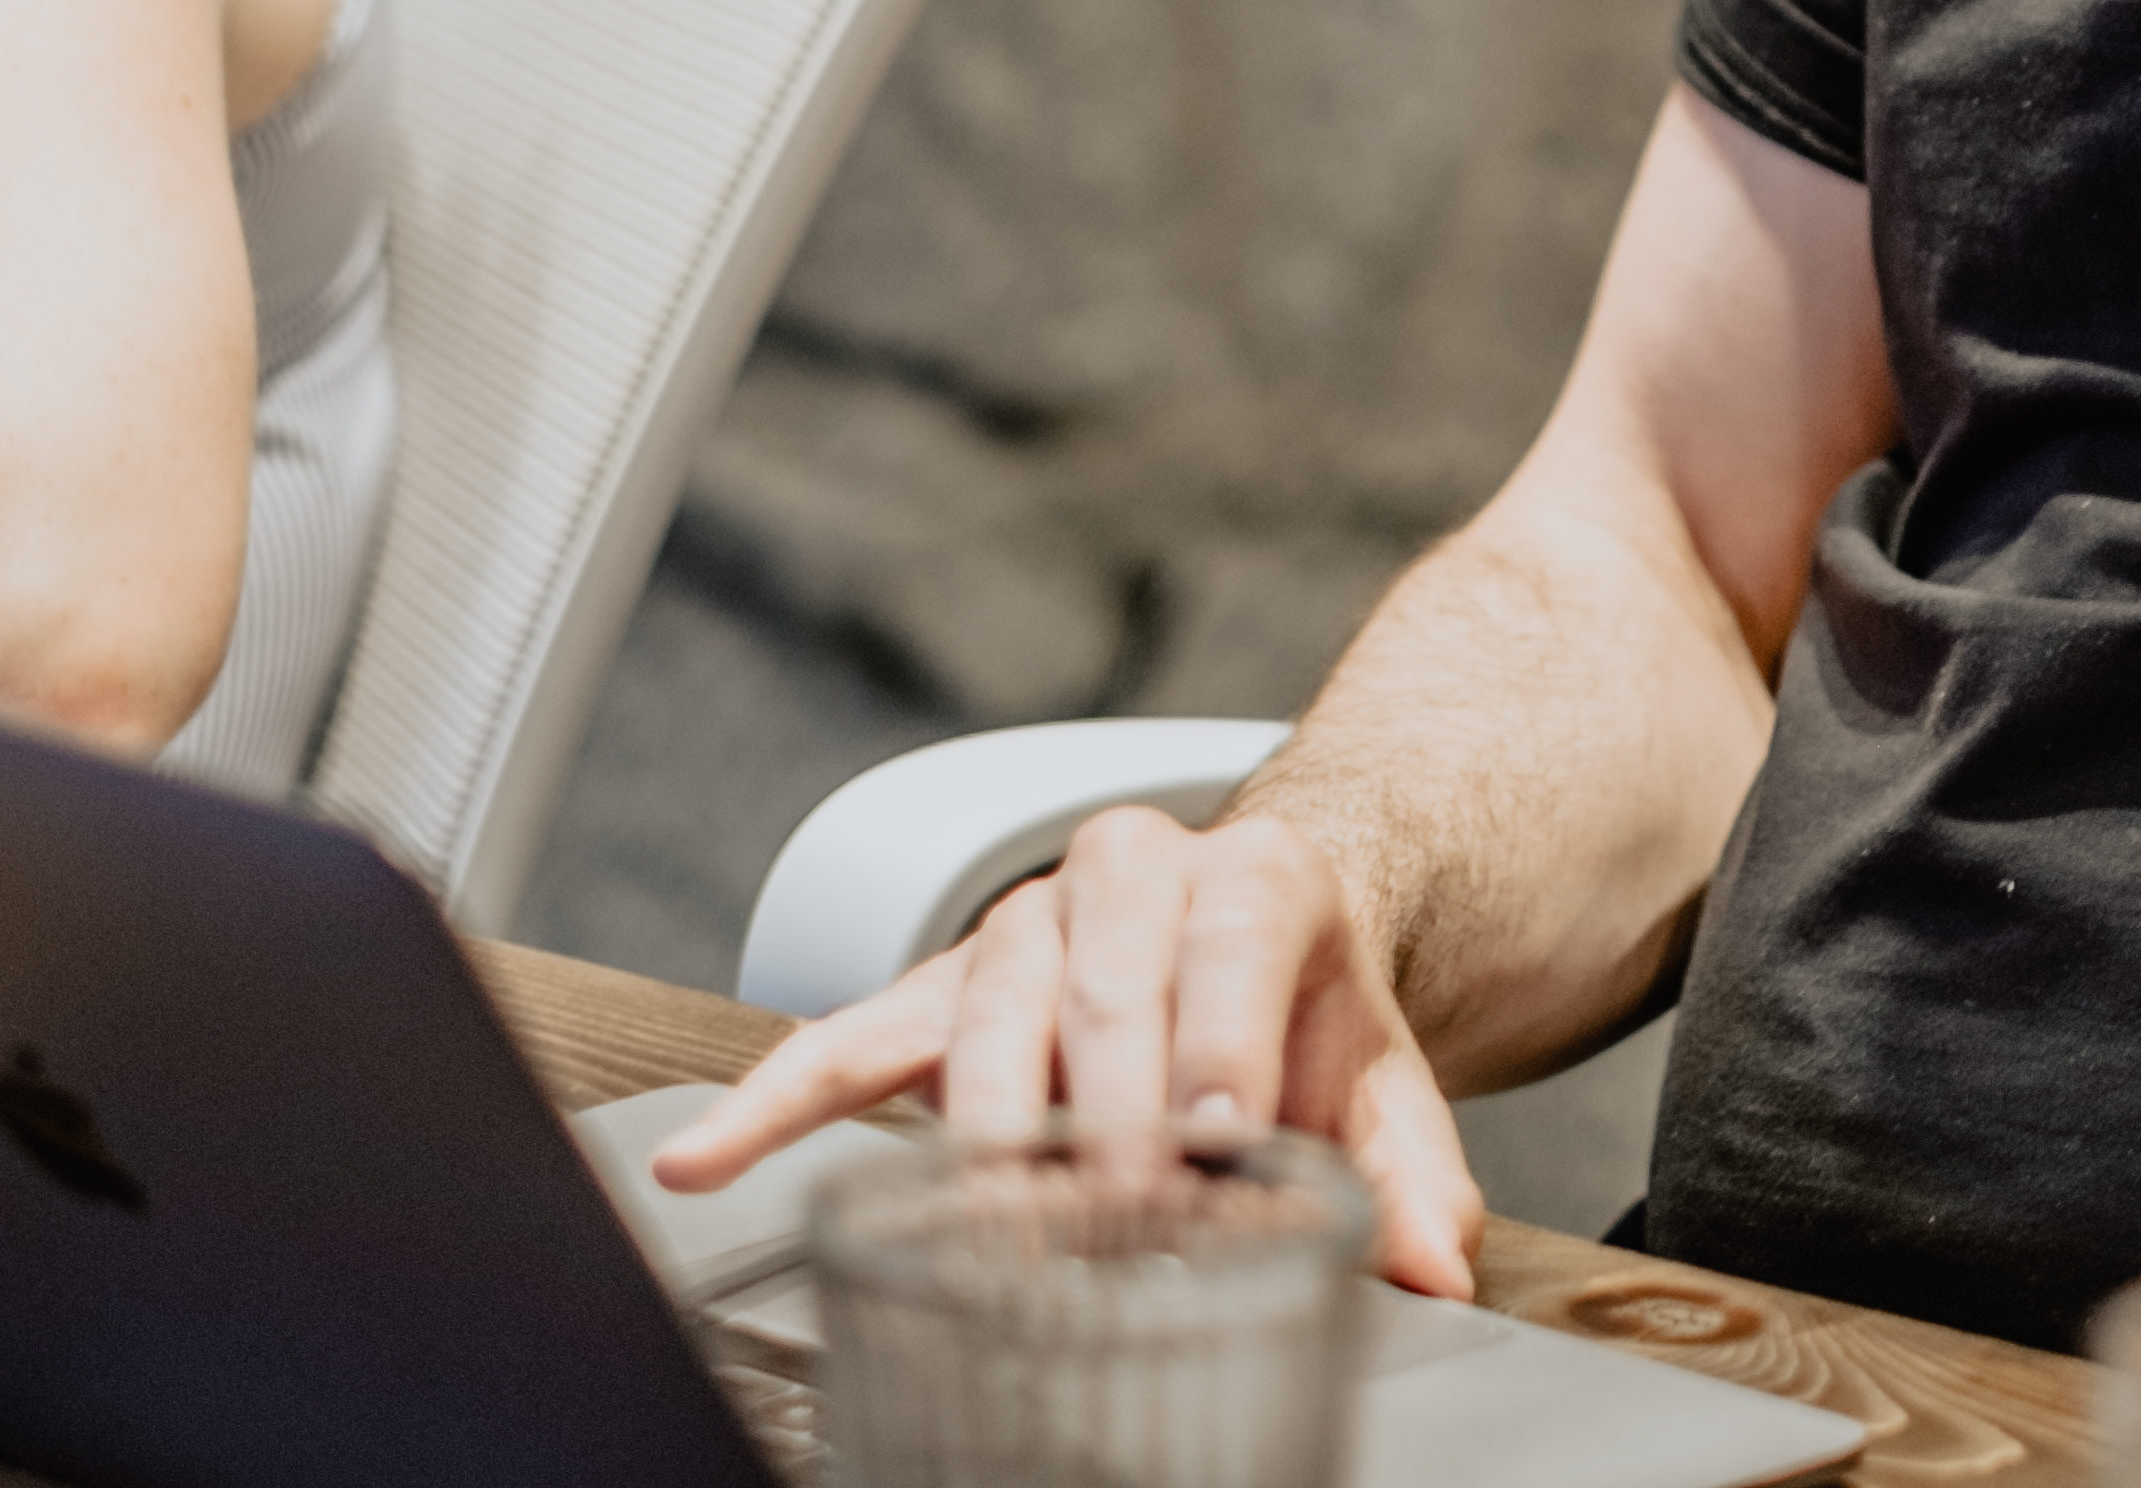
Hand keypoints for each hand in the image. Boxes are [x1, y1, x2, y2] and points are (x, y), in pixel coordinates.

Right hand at [648, 800, 1488, 1299]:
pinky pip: (846, 1040)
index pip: (1232, 947)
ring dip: (987, 1136)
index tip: (1214, 1152)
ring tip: (990, 1237)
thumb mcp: (1382, 1075)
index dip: (1220, 1052)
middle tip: (1112, 1225)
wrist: (1247, 919)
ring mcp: (1022, 928)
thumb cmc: (1304, 1009)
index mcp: (1256, 874)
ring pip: (987, 1018)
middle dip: (1107, 1117)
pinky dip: (776, 1102)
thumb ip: (1414, 1172)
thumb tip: (1432, 1266)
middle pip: (1105, 988)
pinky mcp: (940, 991)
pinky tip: (708, 1159)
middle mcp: (1131, 874)